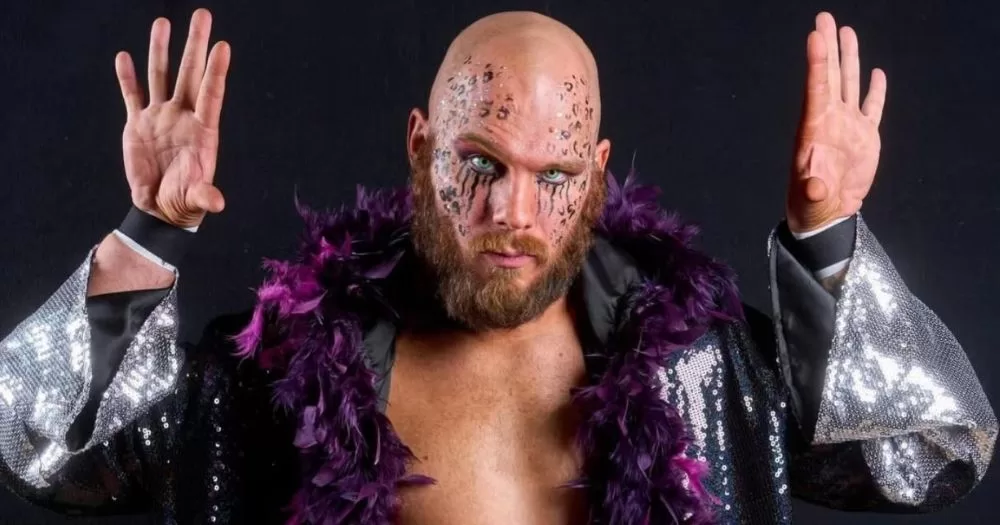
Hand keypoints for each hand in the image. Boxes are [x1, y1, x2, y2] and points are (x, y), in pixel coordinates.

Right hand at [115, 8, 230, 227]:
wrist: (160, 207)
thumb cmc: (184, 202)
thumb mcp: (196, 199)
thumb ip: (205, 196)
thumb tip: (216, 204)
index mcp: (202, 131)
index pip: (211, 94)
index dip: (216, 71)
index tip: (222, 46)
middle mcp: (182, 117)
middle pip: (189, 74)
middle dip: (195, 44)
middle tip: (202, 14)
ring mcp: (160, 117)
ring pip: (160, 76)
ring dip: (160, 50)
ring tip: (162, 23)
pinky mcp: (138, 124)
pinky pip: (132, 95)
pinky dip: (127, 78)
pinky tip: (125, 56)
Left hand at [787, 12, 886, 232]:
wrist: (827, 215)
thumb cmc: (811, 207)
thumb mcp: (811, 199)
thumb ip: (812, 190)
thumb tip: (814, 187)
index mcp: (814, 130)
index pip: (816, 89)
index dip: (816, 63)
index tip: (814, 37)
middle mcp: (829, 121)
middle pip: (829, 76)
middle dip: (827, 47)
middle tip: (824, 18)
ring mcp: (848, 126)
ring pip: (849, 84)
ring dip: (847, 58)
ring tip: (845, 31)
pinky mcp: (864, 137)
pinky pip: (871, 107)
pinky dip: (874, 91)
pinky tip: (875, 73)